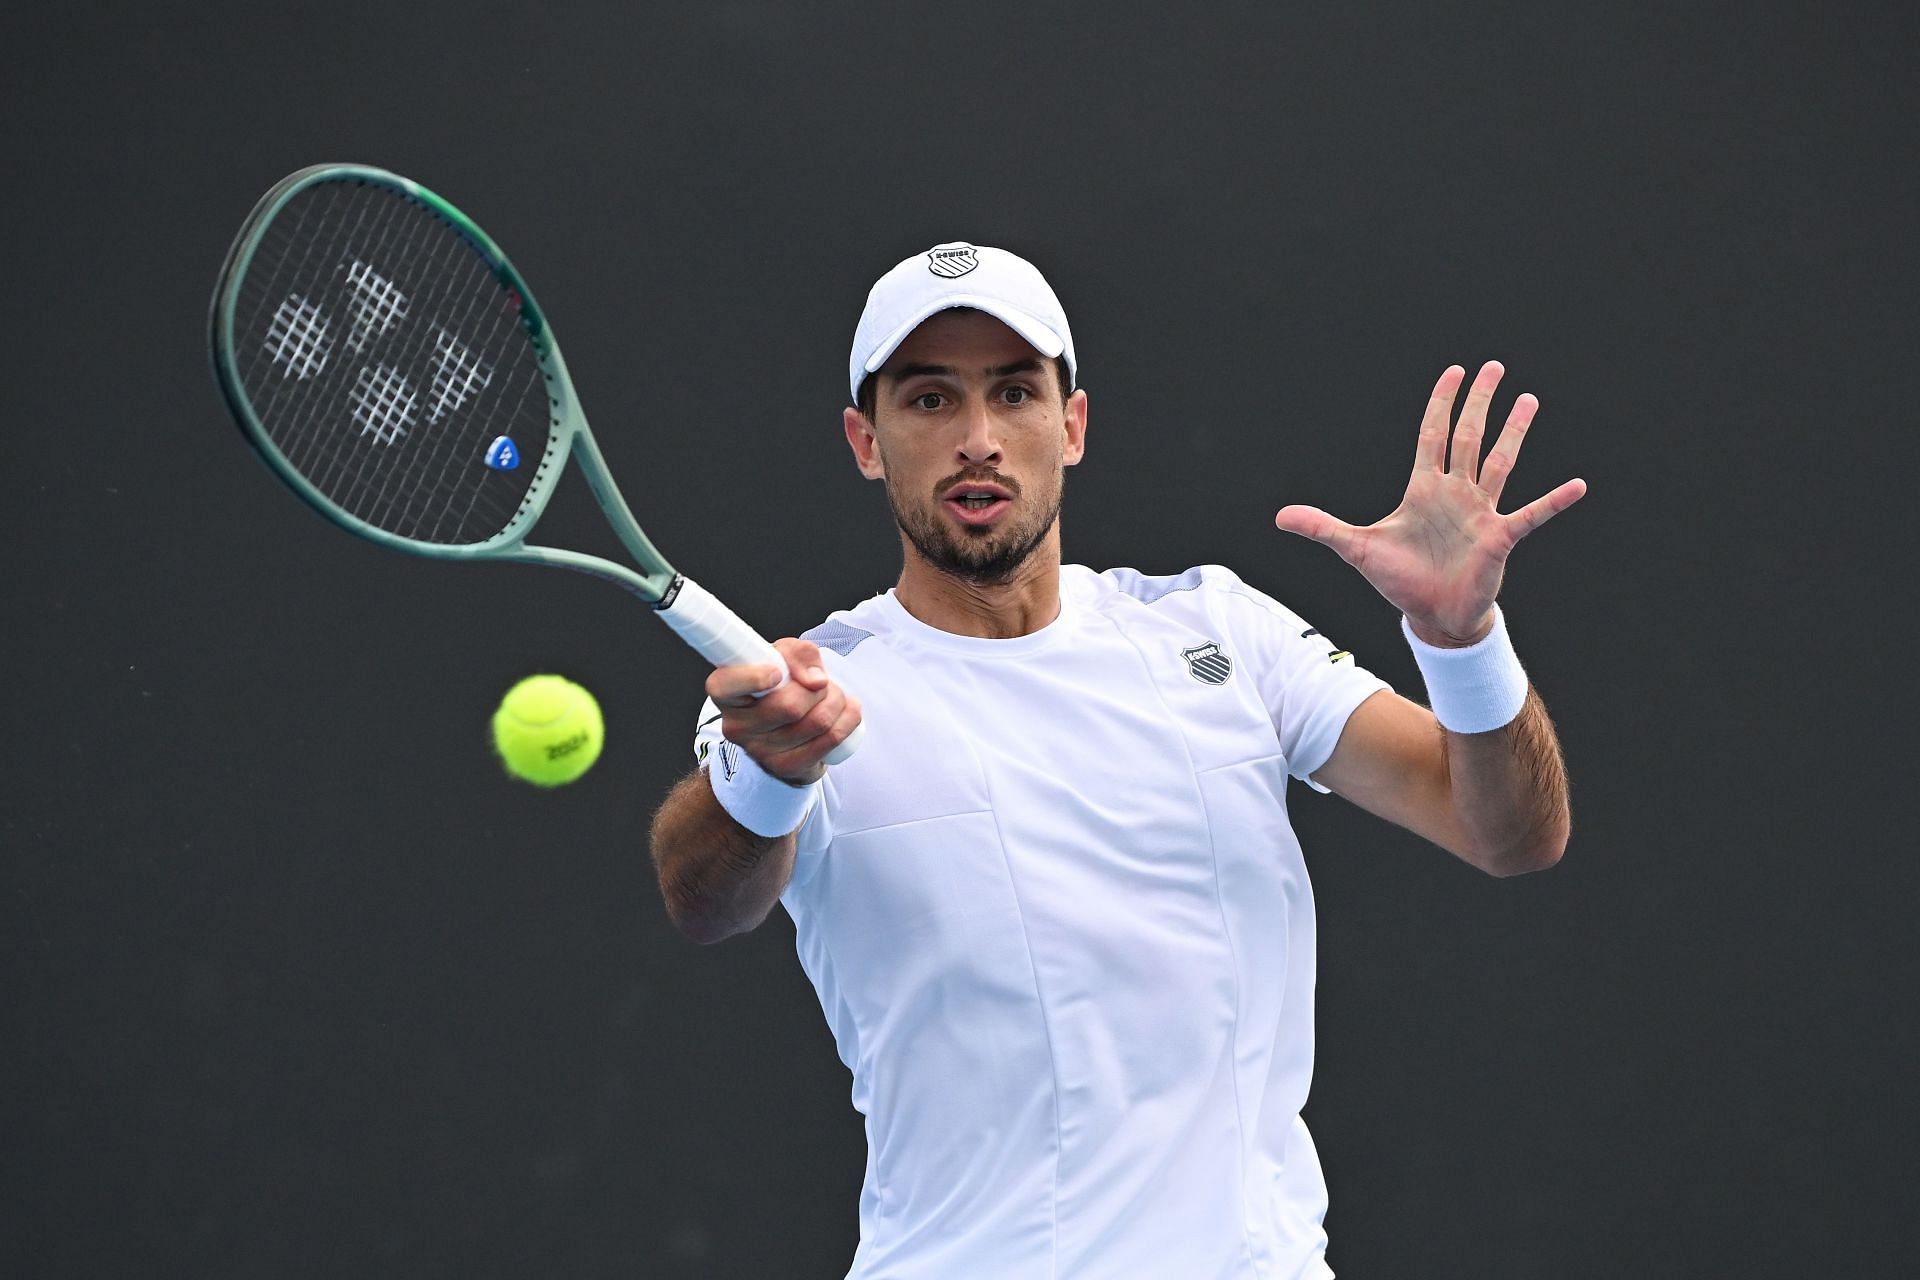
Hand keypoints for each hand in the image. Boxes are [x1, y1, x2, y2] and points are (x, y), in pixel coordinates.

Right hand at [706, 637, 861, 784]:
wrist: (788, 730)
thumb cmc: (780, 687)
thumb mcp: (784, 657)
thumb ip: (798, 653)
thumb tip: (815, 680)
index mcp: (726, 693)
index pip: (724, 685)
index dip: (753, 678)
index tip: (776, 673)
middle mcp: (736, 726)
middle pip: (789, 706)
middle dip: (818, 689)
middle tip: (820, 685)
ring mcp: (760, 751)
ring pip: (817, 721)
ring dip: (837, 701)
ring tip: (833, 697)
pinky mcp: (786, 766)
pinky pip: (830, 739)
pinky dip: (847, 720)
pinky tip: (848, 711)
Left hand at [1274, 361, 1586, 645]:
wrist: (1429, 615)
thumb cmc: (1399, 578)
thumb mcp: (1355, 549)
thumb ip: (1321, 527)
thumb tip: (1278, 516)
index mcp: (1422, 489)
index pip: (1431, 435)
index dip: (1440, 404)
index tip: (1453, 372)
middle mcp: (1454, 493)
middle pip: (1468, 437)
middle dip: (1479, 402)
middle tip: (1493, 366)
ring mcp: (1479, 513)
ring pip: (1498, 463)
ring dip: (1513, 432)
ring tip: (1529, 399)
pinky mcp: (1498, 538)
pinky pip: (1529, 515)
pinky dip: (1552, 501)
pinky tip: (1576, 485)